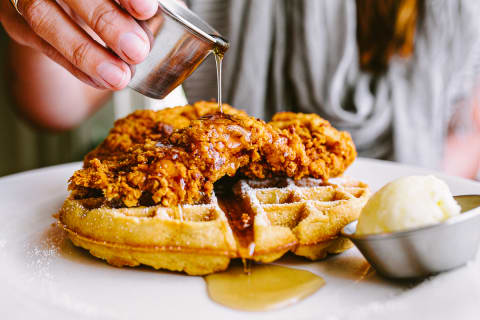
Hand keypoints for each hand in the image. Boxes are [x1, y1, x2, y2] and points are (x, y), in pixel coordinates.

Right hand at [0, 0, 158, 89]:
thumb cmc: (105, 2)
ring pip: (43, 16)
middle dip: (104, 19)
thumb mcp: (120, 0)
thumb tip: (157, 14)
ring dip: (85, 52)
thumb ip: (135, 4)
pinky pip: (40, 44)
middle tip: (137, 50)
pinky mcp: (14, 20)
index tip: (147, 9)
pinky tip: (101, 80)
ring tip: (119, 76)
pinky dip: (75, 66)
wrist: (68, 11)